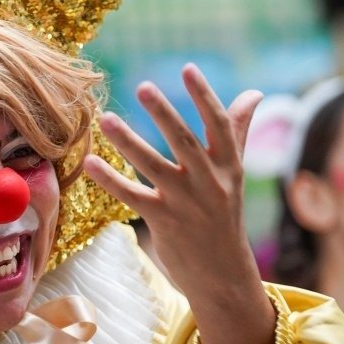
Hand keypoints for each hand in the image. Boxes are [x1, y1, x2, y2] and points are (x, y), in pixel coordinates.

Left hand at [83, 64, 274, 343]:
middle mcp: (209, 182)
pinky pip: (133, 196)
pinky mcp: (164, 222)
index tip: (188, 69)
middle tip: (143, 86)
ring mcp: (186, 203)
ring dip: (128, 141)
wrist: (223, 275)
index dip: (204, 96)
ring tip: (105, 118)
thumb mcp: (235, 174)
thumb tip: (254, 93)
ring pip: (153, 166)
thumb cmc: (224, 217)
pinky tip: (89, 162)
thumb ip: (238, 132)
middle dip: (164, 113)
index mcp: (229, 167)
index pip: (219, 125)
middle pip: (184, 141)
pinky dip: (110, 179)